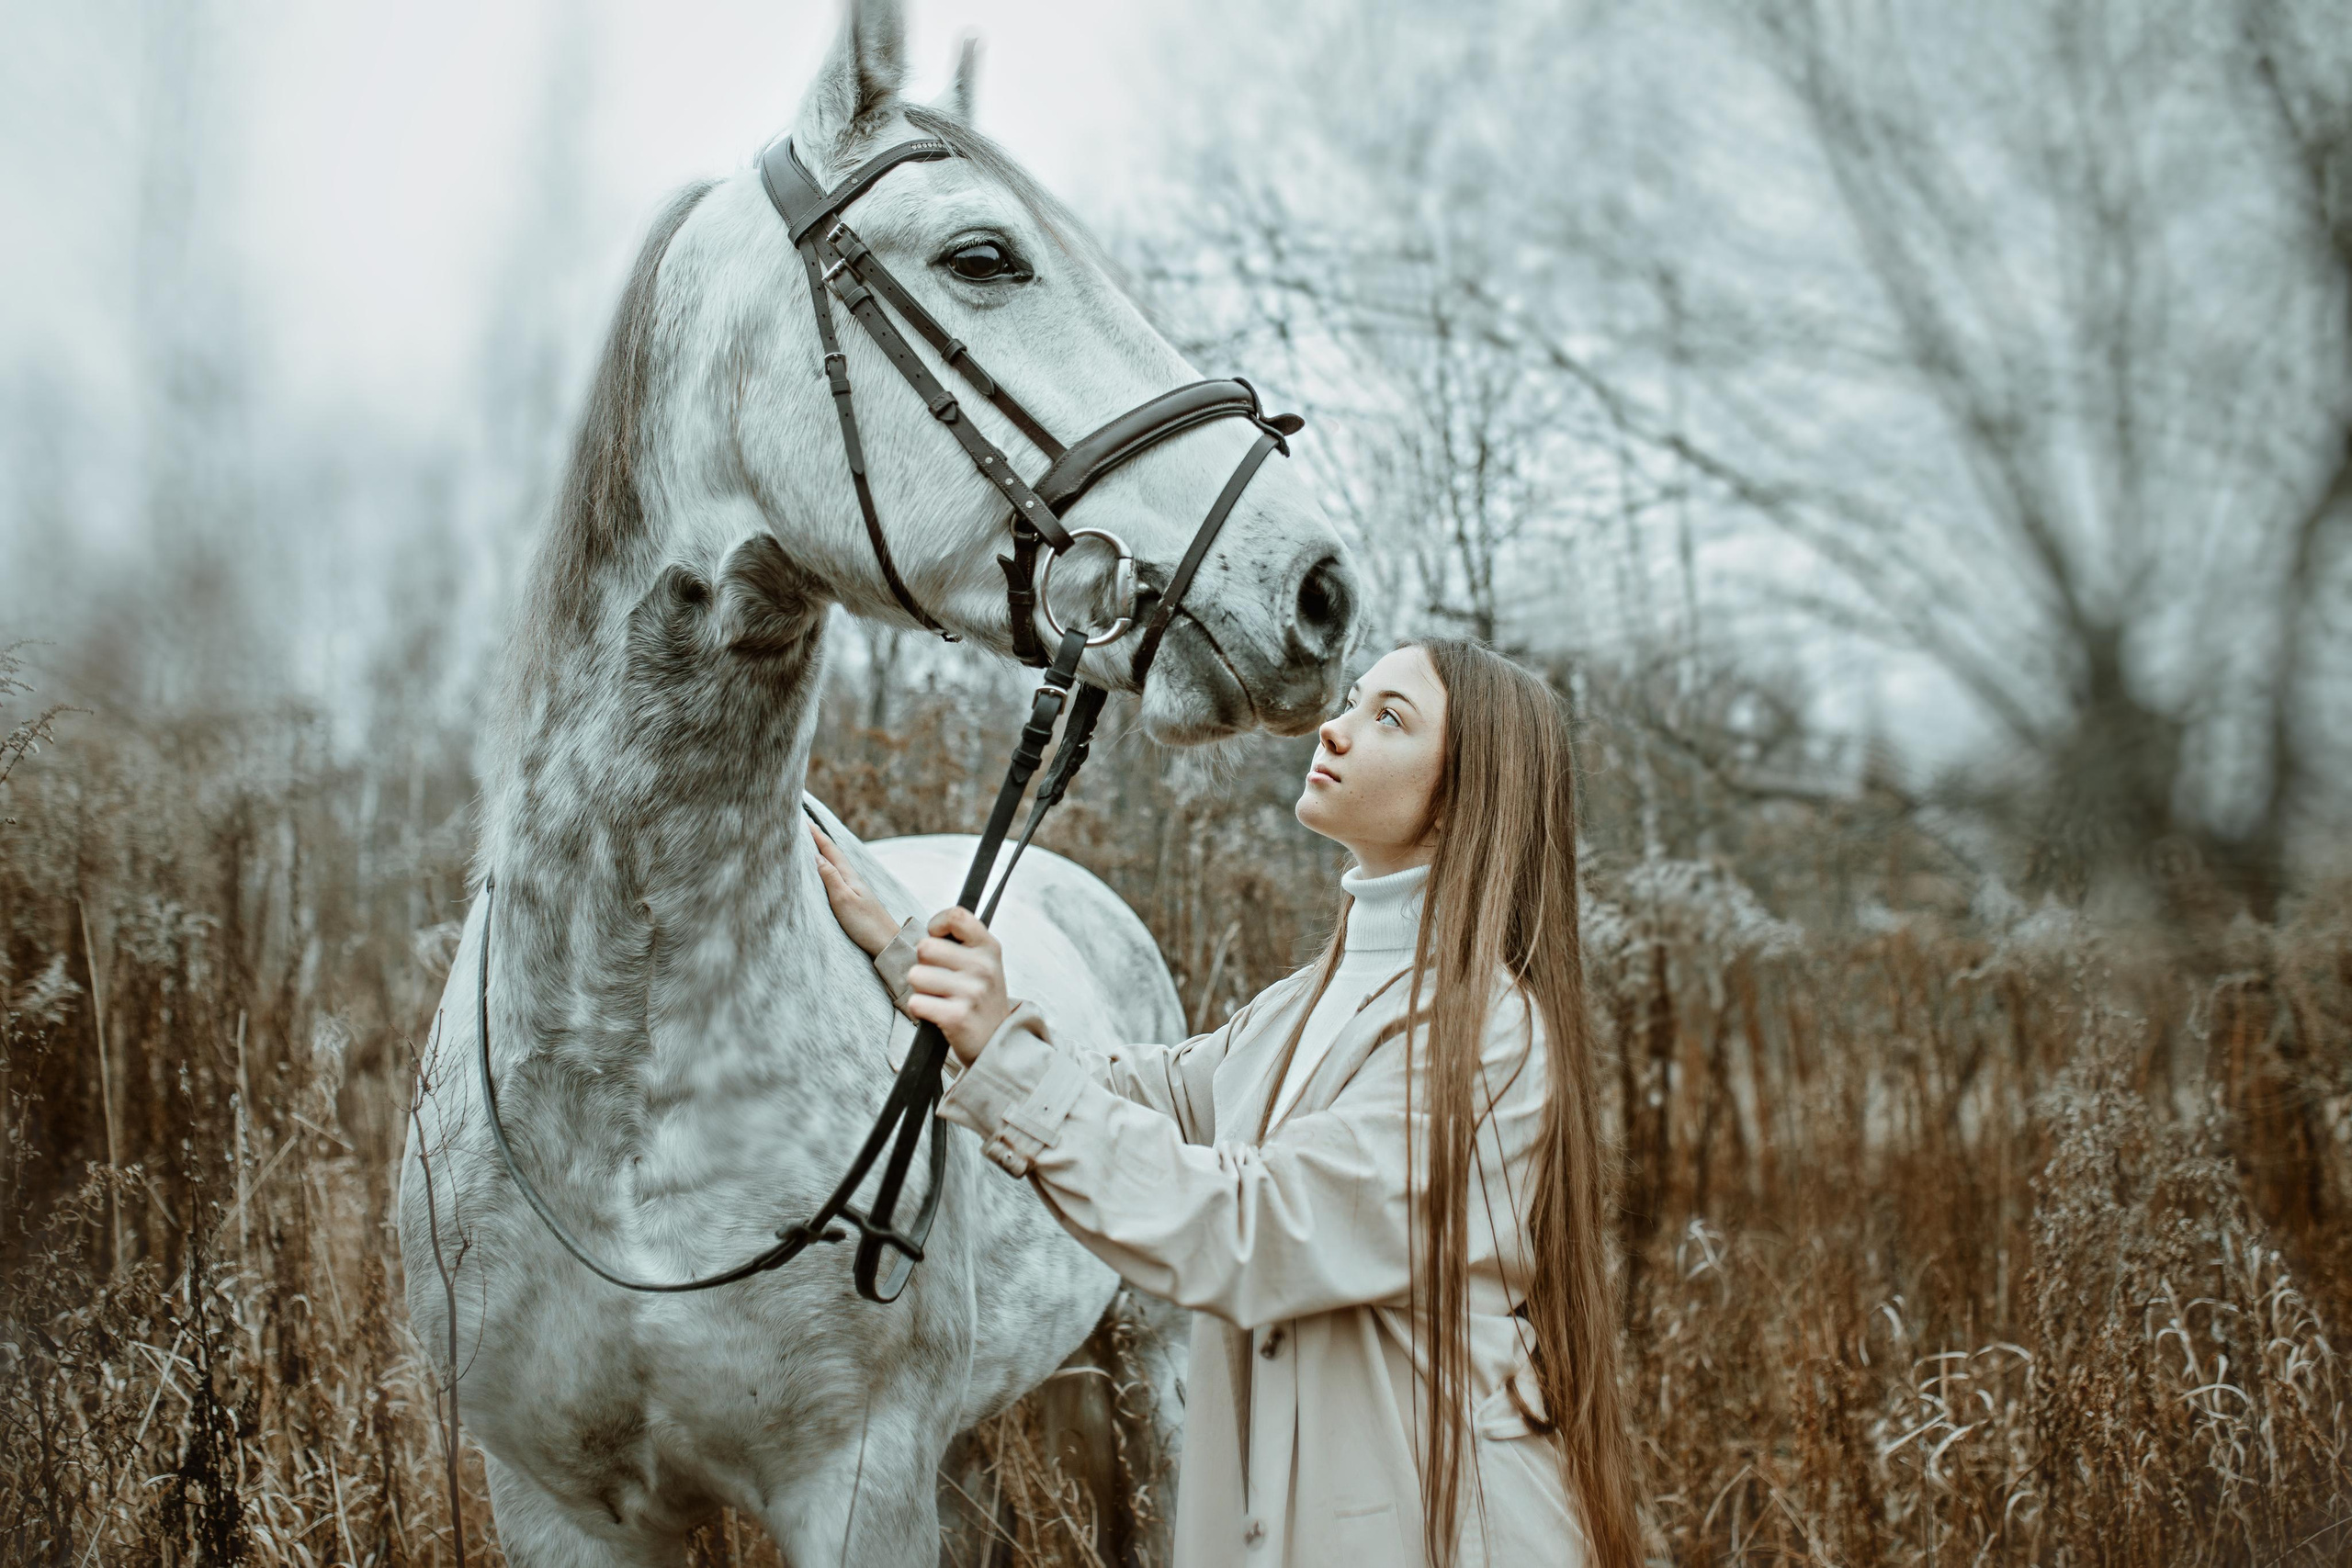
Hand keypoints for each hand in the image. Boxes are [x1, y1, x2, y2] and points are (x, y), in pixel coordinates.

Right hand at [811, 824, 901, 956]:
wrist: (887, 943)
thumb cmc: (865, 924)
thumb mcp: (844, 900)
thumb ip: (830, 877)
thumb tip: (815, 856)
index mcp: (849, 876)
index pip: (829, 849)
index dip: (815, 834)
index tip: (802, 818)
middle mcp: (853, 878)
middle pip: (832, 853)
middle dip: (818, 838)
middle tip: (804, 824)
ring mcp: (855, 889)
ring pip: (835, 864)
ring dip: (822, 851)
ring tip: (811, 842)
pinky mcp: (855, 899)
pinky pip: (837, 876)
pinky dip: (828, 867)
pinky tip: (826, 870)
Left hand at [905, 907, 1012, 1065]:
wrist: (997, 1042)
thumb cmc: (981, 997)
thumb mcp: (985, 963)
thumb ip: (962, 942)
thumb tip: (930, 931)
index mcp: (989, 947)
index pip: (955, 916)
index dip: (936, 925)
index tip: (937, 939)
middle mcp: (983, 967)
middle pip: (925, 947)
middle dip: (924, 963)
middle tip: (938, 978)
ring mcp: (971, 992)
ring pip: (916, 975)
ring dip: (920, 989)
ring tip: (940, 997)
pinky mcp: (957, 1017)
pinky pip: (915, 1002)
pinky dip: (919, 1009)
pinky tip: (937, 1013)